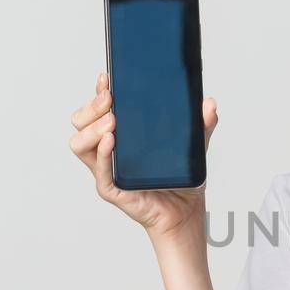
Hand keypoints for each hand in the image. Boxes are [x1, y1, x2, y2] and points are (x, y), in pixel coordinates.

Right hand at [68, 71, 219, 239]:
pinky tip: (111, 140)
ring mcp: (107, 169)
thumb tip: (210, 104)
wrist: (186, 212)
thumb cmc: (181, 180)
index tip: (107, 77)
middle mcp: (107, 150)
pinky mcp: (112, 189)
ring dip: (92, 128)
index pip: (97, 109)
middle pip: (80, 122)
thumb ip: (202, 124)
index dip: (98, 92)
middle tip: (110, 99)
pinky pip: (99, 171)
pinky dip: (102, 153)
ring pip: (79, 144)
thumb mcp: (194, 145)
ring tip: (112, 120)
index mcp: (120, 135)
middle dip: (91, 106)